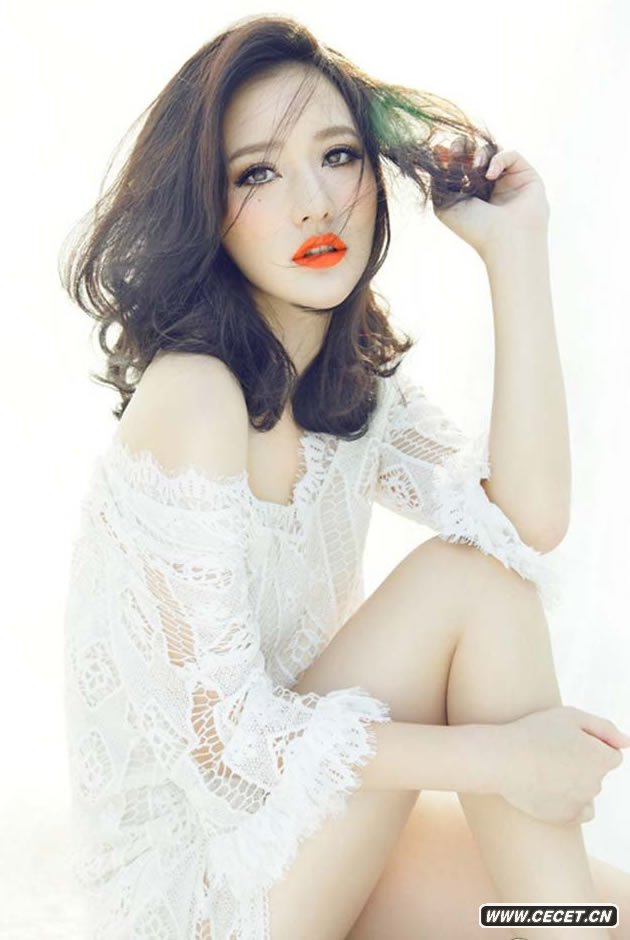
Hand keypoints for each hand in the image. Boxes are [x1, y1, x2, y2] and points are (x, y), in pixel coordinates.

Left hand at [432, 140, 550, 260]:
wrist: (505, 239)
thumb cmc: (474, 228)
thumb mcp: (444, 206)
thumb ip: (438, 182)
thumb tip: (436, 155)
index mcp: (470, 195)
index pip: (460, 168)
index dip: (451, 157)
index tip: (440, 149)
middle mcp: (489, 187)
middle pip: (475, 156)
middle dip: (463, 148)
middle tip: (457, 146)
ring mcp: (507, 180)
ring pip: (492, 152)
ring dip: (480, 154)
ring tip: (475, 166)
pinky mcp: (525, 174)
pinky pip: (510, 155)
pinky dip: (498, 160)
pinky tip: (490, 176)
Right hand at [495, 705, 627, 824]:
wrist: (502, 759)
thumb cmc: (535, 732)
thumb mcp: (571, 716)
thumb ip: (605, 728)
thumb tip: (627, 743)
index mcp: (601, 758)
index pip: (611, 754)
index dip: (591, 744)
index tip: (567, 740)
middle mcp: (597, 783)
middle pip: (597, 773)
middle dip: (582, 763)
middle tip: (550, 750)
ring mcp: (582, 802)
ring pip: (587, 790)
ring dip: (574, 781)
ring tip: (544, 767)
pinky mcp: (566, 817)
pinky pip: (581, 811)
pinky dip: (572, 802)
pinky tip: (551, 788)